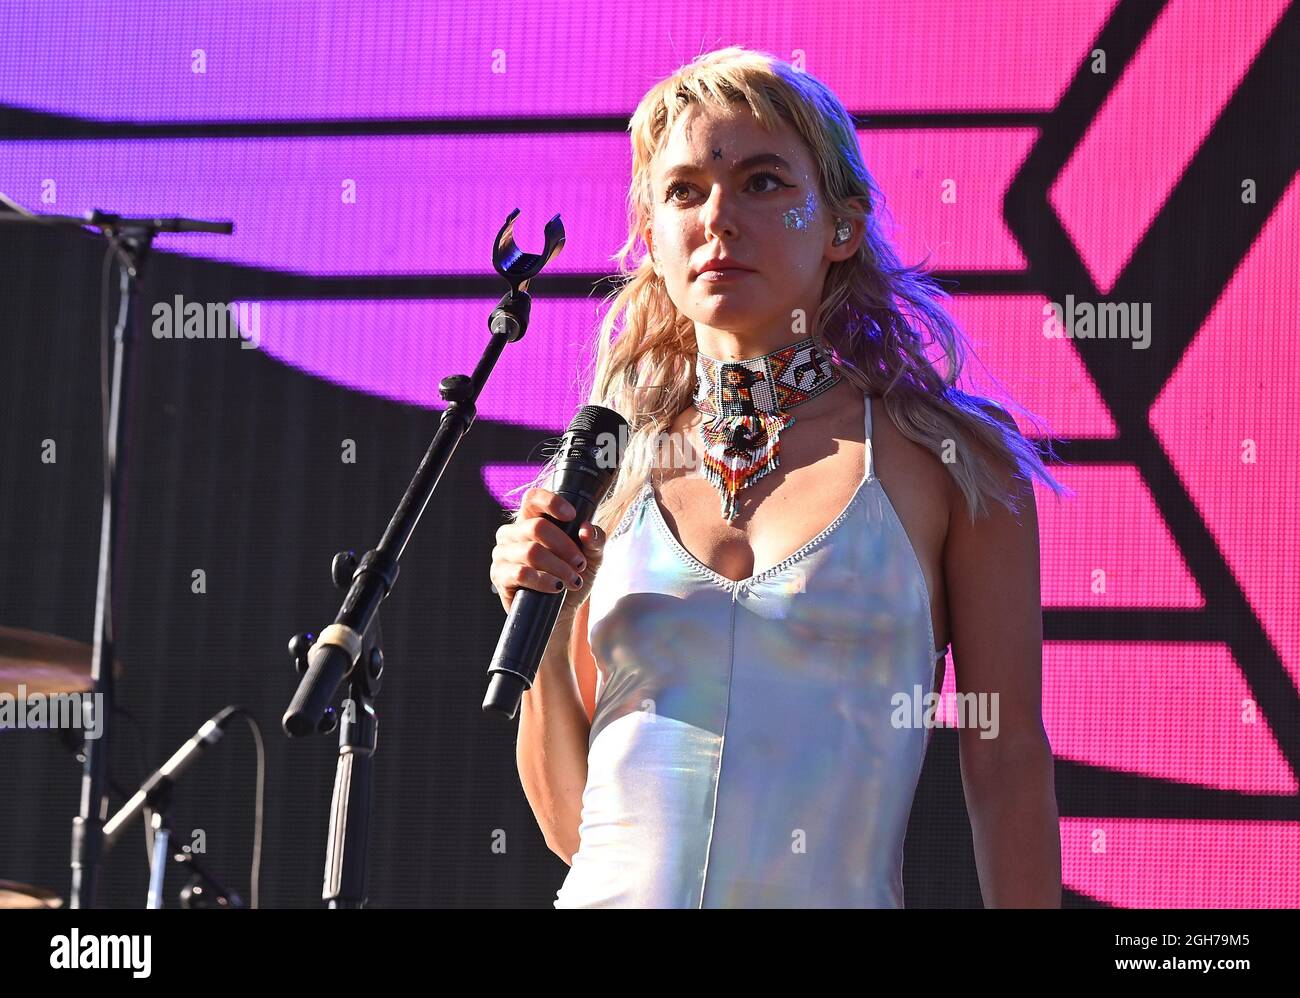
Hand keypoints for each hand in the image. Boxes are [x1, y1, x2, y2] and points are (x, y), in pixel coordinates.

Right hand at [490, 487, 606, 615]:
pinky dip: (544, 581)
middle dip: (565, 547)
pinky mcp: (499, 576)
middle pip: (537, 527)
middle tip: (580, 564)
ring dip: (559, 567)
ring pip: (532, 552)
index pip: (533, 498)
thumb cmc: (572, 576)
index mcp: (531, 519)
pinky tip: (556, 587)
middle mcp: (512, 532)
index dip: (551, 502)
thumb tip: (586, 529)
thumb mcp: (592, 557)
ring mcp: (502, 553)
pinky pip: (521, 573)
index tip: (572, 516)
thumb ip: (595, 540)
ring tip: (573, 580)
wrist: (560, 612)